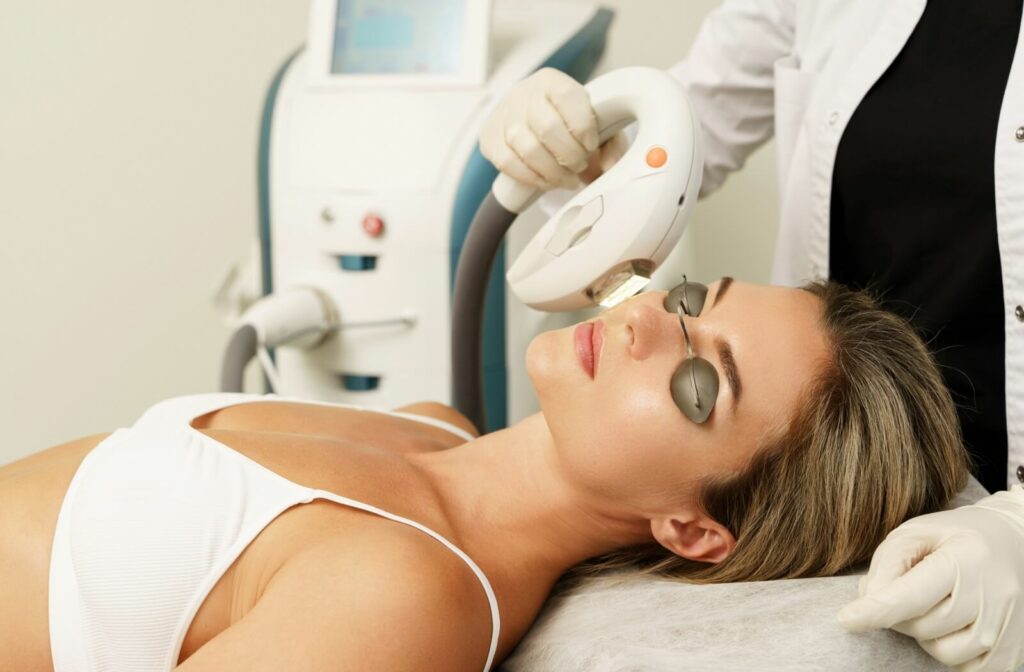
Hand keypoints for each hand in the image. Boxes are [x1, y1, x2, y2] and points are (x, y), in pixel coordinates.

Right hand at [480, 68, 599, 189]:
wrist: (533, 119)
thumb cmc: (568, 123)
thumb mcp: (594, 123)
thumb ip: (610, 142)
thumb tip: (609, 165)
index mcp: (552, 81)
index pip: (568, 97)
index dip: (583, 126)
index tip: (591, 145)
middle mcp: (525, 93)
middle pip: (547, 127)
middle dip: (569, 155)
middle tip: (580, 166)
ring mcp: (504, 115)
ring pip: (527, 148)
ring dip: (553, 171)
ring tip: (568, 178)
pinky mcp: (490, 137)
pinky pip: (508, 163)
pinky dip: (532, 178)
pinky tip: (547, 181)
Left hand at [838, 486, 1023, 670]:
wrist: (1016, 544)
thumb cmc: (954, 537)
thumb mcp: (915, 533)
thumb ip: (888, 565)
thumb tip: (868, 602)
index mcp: (966, 559)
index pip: (910, 596)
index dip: (874, 611)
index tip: (845, 620)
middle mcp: (993, 597)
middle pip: (919, 627)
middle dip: (900, 613)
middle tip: (913, 587)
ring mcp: (1007, 627)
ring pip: (940, 652)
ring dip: (926, 633)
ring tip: (940, 602)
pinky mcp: (1014, 651)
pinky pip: (963, 667)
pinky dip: (950, 648)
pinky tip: (957, 622)